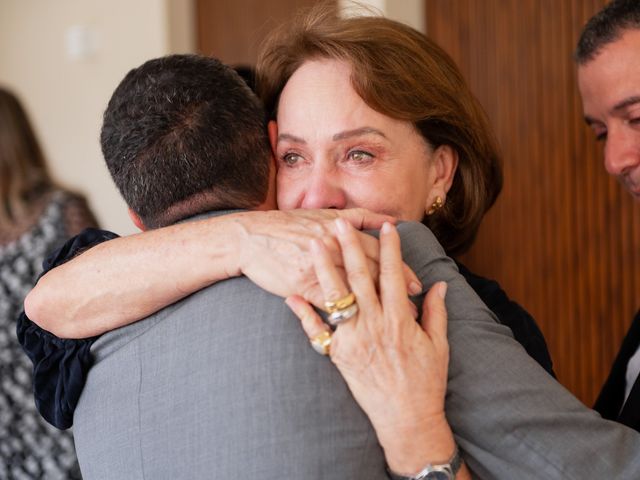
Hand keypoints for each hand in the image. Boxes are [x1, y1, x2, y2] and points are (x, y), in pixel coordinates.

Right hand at [233, 209, 421, 306]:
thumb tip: (390, 220)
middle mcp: (332, 248)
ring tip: (396, 321)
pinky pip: (327, 304)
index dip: (400, 269)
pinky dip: (346, 315)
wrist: (250, 237)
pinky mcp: (302, 285)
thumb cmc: (288, 225)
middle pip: (372, 271)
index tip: (417, 284)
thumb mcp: (323, 214)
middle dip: (396, 289)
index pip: (378, 252)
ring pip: (354, 290)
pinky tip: (361, 328)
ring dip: (377, 306)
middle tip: (416, 304)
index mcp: (339, 230)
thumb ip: (359, 217)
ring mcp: (317, 268)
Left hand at [285, 219, 454, 473]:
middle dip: (350, 247)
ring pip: (336, 297)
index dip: (390, 249)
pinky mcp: (338, 355)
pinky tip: (291, 298)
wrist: (406, 419)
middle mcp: (374, 325)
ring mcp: (353, 340)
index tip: (387, 227)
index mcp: (400, 320)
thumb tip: (439, 284)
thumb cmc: (425, 382)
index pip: (393, 274)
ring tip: (315, 244)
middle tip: (339, 223)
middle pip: (359, 278)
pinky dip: (303, 315)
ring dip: (325, 269)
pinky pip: (316, 333)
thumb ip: (436, 312)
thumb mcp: (438, 346)